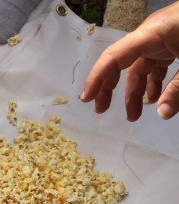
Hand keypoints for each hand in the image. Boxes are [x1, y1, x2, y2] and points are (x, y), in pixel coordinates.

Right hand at [81, 2, 178, 120]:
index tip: (86, 99)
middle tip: (101, 111)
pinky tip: (155, 101)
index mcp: (154, 33)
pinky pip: (155, 67)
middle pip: (121, 63)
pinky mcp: (173, 44)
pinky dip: (153, 84)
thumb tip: (162, 114)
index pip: (115, 56)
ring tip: (133, 116)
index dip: (97, 78)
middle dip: (110, 88)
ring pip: (139, 68)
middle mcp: (152, 35)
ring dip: (135, 93)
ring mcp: (163, 40)